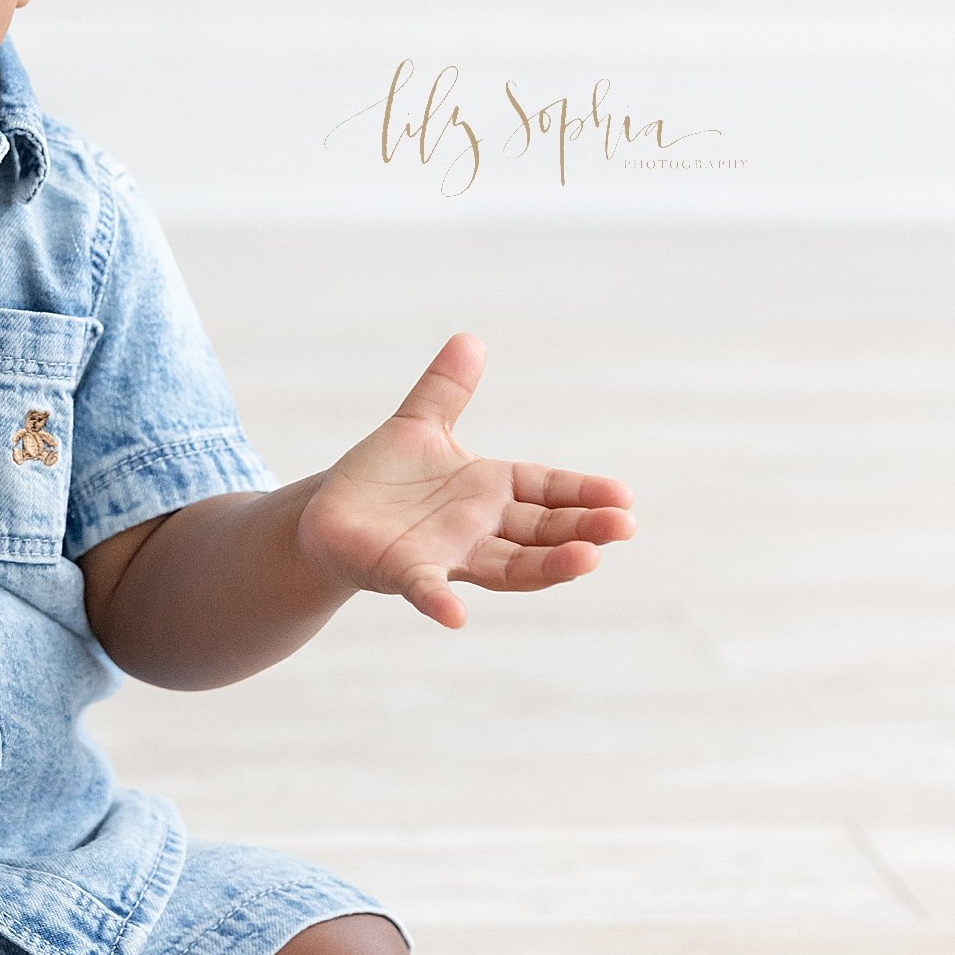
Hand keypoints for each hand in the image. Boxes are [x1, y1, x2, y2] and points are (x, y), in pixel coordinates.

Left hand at [293, 333, 634, 629]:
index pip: (547, 490)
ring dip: (547, 567)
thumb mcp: (418, 425)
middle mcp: (480, 528)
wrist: (329, 516)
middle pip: (541, 532)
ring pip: (508, 566)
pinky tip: (457, 616)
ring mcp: (448, 555)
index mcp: (489, 489)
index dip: (583, 493)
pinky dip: (442, 602)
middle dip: (582, 531)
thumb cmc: (384, 476)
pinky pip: (428, 590)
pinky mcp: (405, 573)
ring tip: (587, 561)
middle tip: (623, 527)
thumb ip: (445, 389)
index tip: (624, 495)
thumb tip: (469, 339)